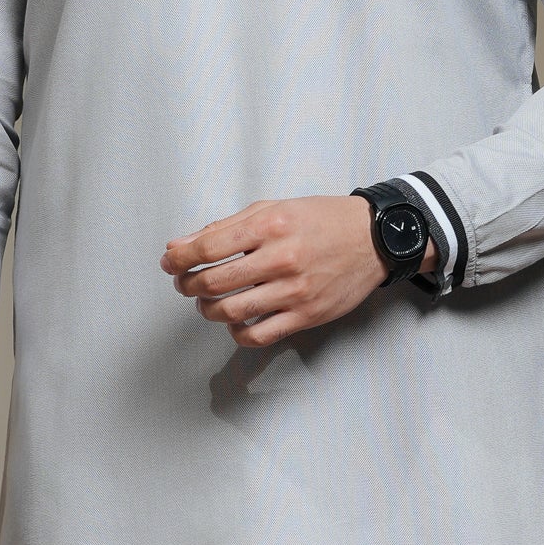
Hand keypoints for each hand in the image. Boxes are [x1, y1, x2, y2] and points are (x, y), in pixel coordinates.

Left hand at [162, 196, 405, 347]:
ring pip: (230, 311)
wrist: (372, 239)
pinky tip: (235, 320)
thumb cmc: (321, 221)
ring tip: (207, 301)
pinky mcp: (306, 315)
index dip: (179, 259)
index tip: (171, 262)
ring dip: (207, 309)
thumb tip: (180, 246)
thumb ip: (224, 228)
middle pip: (213, 282)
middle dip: (187, 285)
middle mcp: (281, 259)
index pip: (207, 248)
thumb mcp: (272, 209)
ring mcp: (294, 291)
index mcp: (270, 226)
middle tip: (185, 282)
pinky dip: (237, 332)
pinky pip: (258, 335)